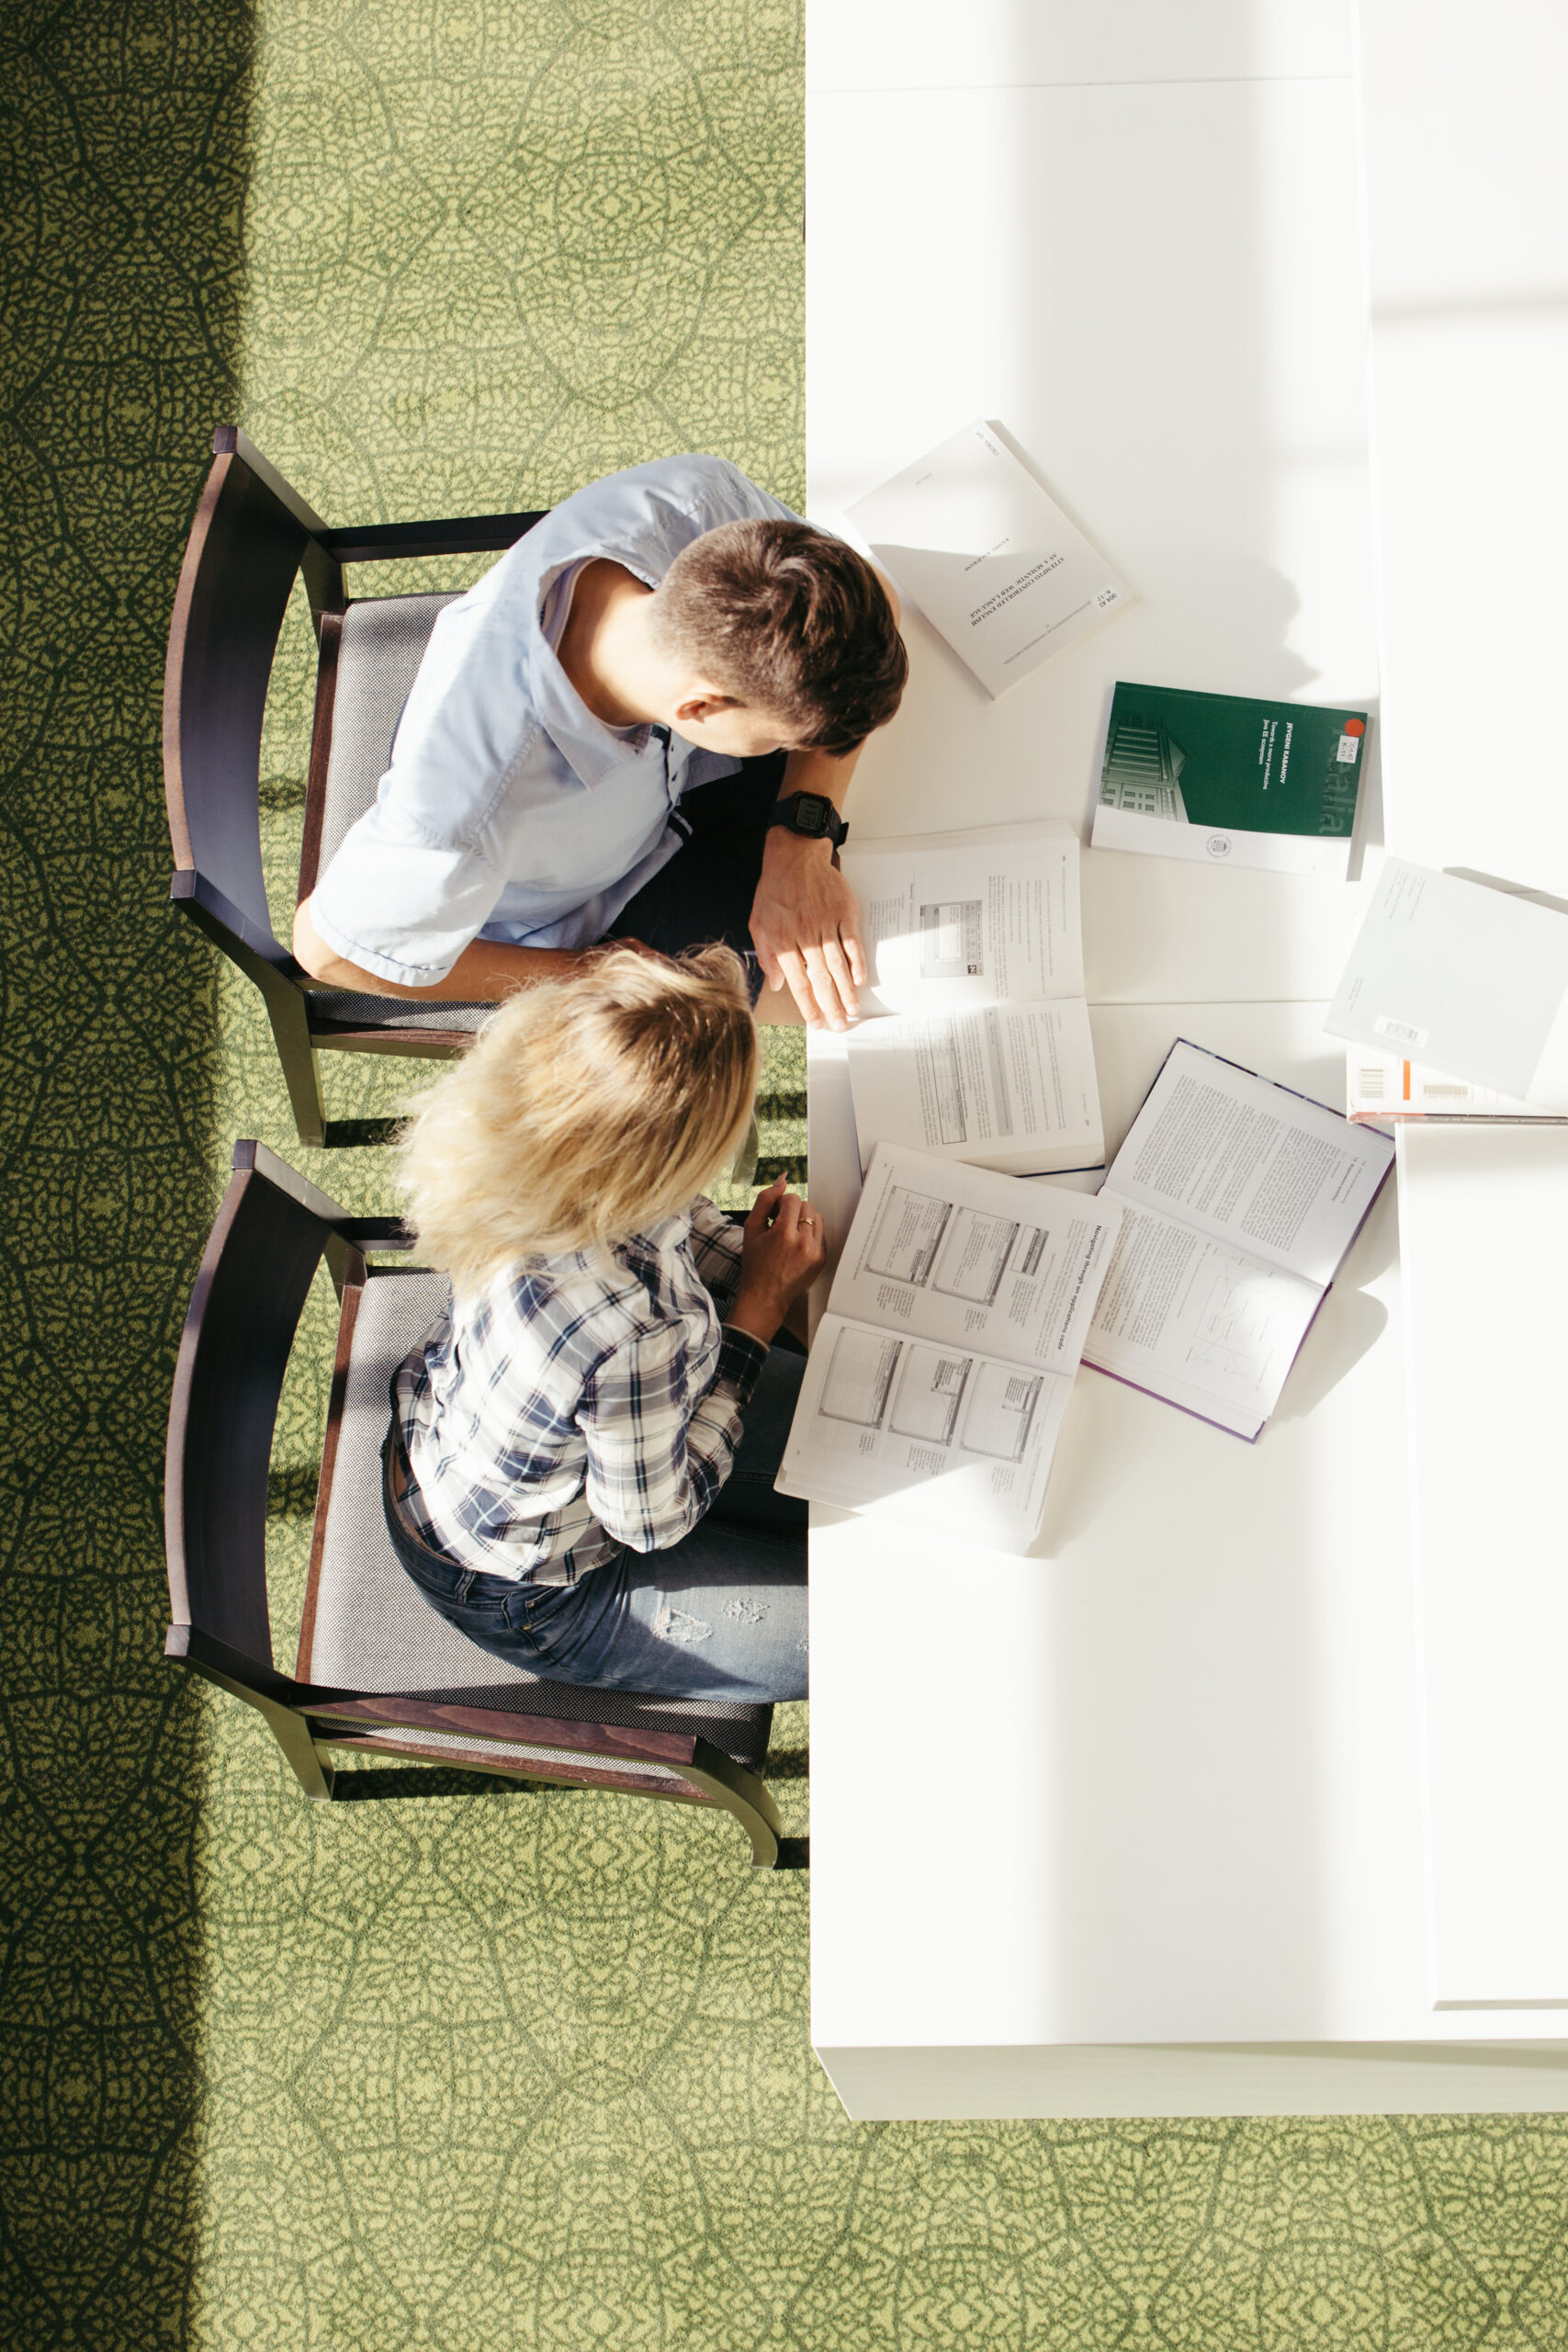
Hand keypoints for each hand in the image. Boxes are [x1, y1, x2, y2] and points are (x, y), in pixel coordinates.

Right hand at [727, 1174, 826, 1344]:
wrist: (765, 1296)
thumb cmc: (755, 1263)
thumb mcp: (751, 1229)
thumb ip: (765, 1201)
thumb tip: (782, 1181)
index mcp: (784, 1234)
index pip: (793, 1199)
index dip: (781, 1204)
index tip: (773, 1217)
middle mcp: (803, 1242)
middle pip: (807, 1206)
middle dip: (793, 1211)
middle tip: (780, 1225)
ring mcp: (815, 1252)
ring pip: (817, 1217)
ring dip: (804, 1220)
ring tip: (789, 1235)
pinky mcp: (822, 1259)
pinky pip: (820, 1233)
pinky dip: (809, 1234)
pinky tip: (796, 1246)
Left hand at [749, 834, 866, 1031]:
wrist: (794, 857)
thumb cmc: (775, 889)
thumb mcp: (759, 923)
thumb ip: (767, 955)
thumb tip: (775, 983)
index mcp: (784, 942)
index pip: (798, 983)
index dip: (809, 1007)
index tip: (817, 1023)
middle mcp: (806, 936)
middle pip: (821, 980)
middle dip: (831, 1007)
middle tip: (840, 1026)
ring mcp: (826, 924)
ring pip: (838, 965)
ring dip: (847, 991)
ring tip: (852, 1010)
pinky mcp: (843, 913)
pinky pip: (852, 942)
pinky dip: (858, 962)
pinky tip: (860, 979)